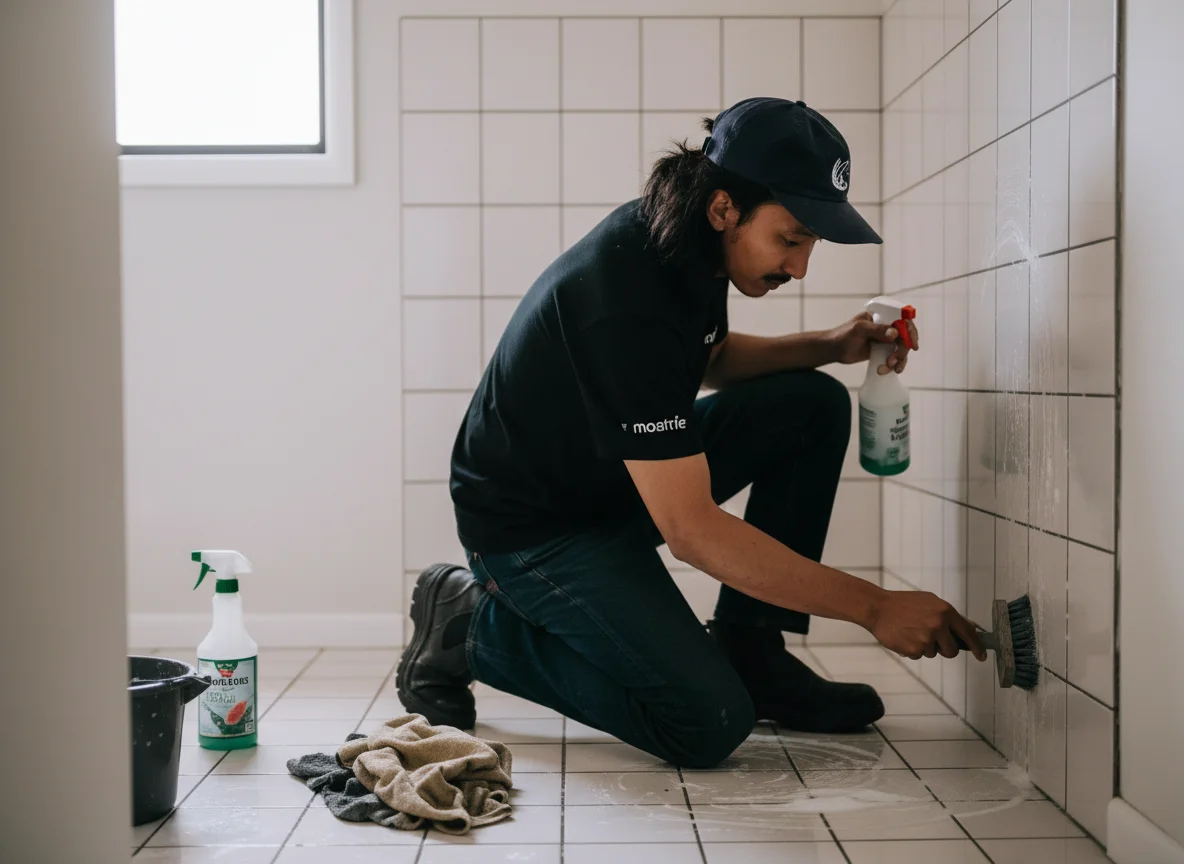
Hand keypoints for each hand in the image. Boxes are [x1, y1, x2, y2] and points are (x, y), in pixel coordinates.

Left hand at [826, 312, 919, 374]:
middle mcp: (886, 325)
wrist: (833, 350)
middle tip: (894, 361)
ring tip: (889, 367)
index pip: (902, 319)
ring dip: (898, 359)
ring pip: (901, 348)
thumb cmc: (842, 335)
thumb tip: (895, 333)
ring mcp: (885, 338)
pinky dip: (894, 364)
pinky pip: (894, 356)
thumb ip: (876, 330)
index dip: (910, 331)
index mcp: (881, 315)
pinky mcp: (882, 350)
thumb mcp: (859, 329)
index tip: (912, 344)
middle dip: (902, 350)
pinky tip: (887, 370)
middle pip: (905, 336)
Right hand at [867, 589, 987, 661]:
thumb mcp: (929, 601)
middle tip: (932, 639)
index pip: (968, 633)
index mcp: (945, 611)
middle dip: (944, 648)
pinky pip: (919, 655)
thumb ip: (948, 615)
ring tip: (912, 631)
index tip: (982, 656)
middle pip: (952, 650)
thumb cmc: (904, 603)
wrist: (878, 608)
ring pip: (934, 653)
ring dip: (926, 646)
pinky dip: (913, 649)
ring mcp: (926, 638)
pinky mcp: (914, 649)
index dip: (977, 647)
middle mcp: (938, 625)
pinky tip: (904, 636)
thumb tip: (967, 629)